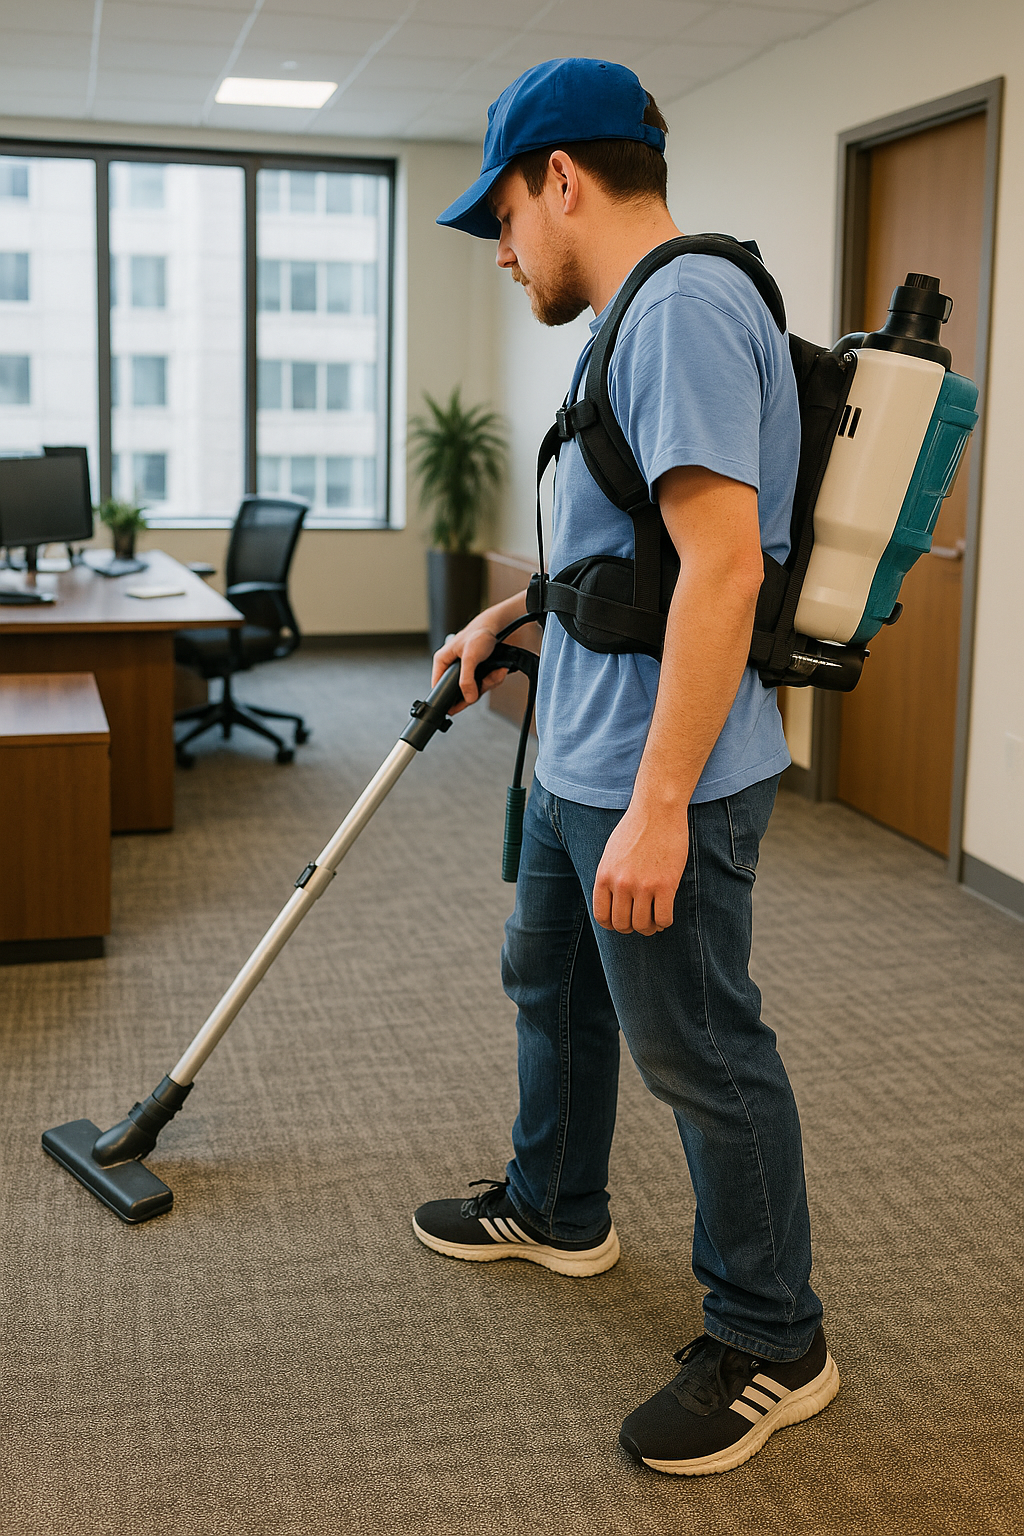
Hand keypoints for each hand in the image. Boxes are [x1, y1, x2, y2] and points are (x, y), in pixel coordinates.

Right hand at [431, 621, 507, 714]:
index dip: (445, 699)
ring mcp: (467, 671)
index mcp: (443, 661)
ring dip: (489, 682)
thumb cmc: (479, 634)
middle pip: (460, 691)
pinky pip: (485, 683)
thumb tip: (468, 699)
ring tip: (496, 672)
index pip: (438, 686)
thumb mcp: (470, 657)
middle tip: (485, 683)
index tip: (454, 708)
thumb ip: (466, 679)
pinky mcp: (479, 671)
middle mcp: (453, 667)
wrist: (500, 627)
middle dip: (476, 690)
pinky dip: (495, 678)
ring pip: (475, 689)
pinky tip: (500, 670)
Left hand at [592, 800, 689, 936]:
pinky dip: (664, 923)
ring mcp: (643, 885)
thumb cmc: (635, 829)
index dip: (612, 925)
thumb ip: (609, 878)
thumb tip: (614, 904)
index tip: (622, 922)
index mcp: (604, 876)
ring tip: (654, 922)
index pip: (602, 916)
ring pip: (642, 925)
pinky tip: (665, 916)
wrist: (657, 810)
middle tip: (641, 922)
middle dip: (631, 928)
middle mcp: (621, 884)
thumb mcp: (611, 854)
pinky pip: (663, 918)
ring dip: (649, 928)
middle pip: (622, 924)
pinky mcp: (665, 885)